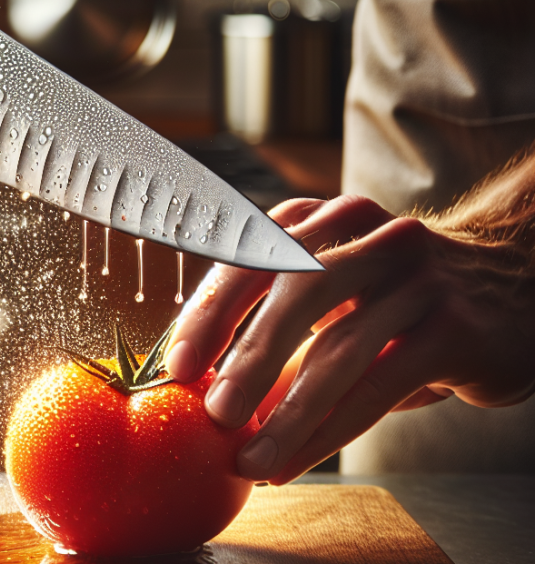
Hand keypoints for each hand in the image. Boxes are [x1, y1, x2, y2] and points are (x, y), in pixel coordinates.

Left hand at [166, 193, 534, 484]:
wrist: (508, 280)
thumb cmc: (393, 290)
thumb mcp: (336, 278)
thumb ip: (278, 308)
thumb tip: (202, 373)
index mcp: (325, 220)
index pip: (254, 257)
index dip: (210, 312)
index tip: (176, 364)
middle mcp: (369, 236)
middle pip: (295, 295)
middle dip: (247, 360)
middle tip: (213, 414)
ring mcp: (416, 277)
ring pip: (338, 351)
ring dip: (286, 412)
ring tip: (250, 458)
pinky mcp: (453, 326)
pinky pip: (379, 387)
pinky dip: (329, 431)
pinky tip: (295, 460)